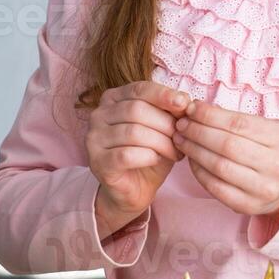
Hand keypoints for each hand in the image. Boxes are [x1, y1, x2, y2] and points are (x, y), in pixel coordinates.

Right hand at [86, 81, 189, 233]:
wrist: (134, 189)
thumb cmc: (149, 154)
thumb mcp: (163, 129)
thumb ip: (170, 112)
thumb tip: (185, 100)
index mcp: (113, 99)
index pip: (139, 89)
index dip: (163, 95)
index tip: (185, 104)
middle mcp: (98, 115)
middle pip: (137, 110)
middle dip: (166, 123)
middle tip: (182, 137)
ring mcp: (94, 139)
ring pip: (133, 132)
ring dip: (161, 142)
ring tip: (175, 152)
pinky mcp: (98, 162)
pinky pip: (127, 154)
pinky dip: (148, 156)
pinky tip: (157, 159)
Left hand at [172, 100, 278, 216]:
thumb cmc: (274, 151)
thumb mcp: (268, 129)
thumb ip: (239, 119)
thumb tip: (200, 109)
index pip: (238, 123)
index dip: (210, 115)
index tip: (191, 108)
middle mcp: (276, 165)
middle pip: (227, 144)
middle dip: (198, 132)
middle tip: (181, 125)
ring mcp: (263, 188)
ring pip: (219, 166)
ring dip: (194, 150)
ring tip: (181, 140)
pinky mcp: (249, 206)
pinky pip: (216, 187)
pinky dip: (199, 171)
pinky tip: (191, 159)